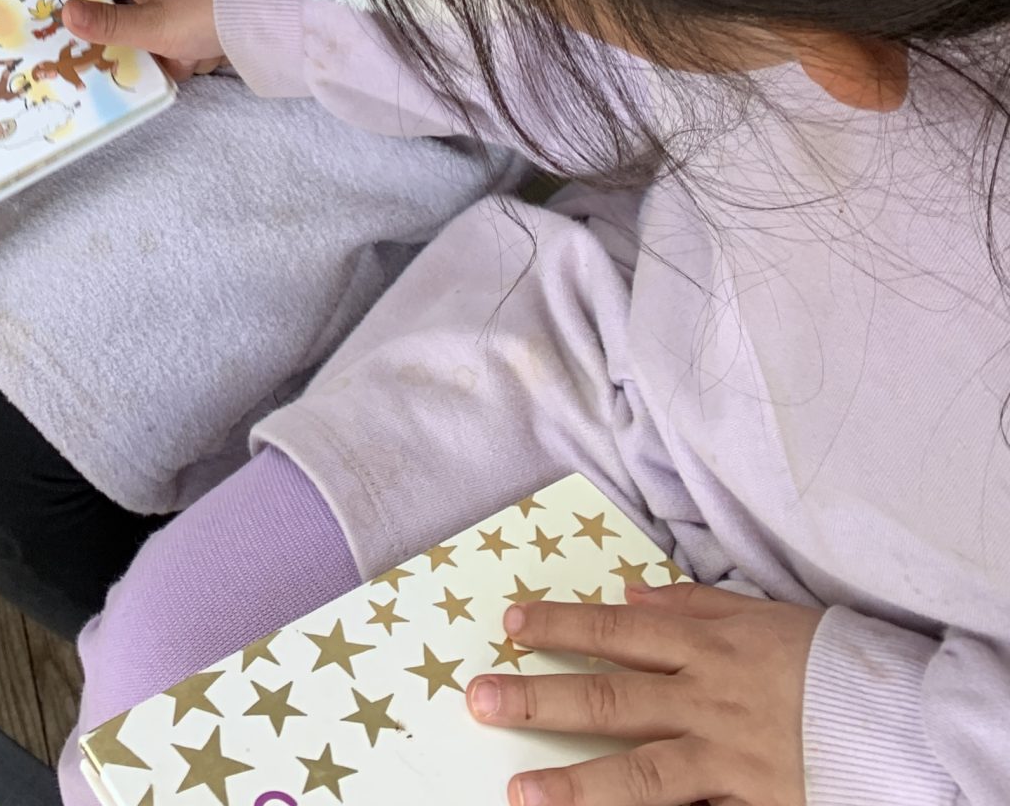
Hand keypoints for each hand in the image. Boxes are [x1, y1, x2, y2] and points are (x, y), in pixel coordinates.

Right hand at [61, 0, 225, 77]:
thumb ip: (109, 24)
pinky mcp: (202, 21)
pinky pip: (185, 42)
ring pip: (156, 31)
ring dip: (166, 52)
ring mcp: (182, 2)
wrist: (267, 16)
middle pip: (124, 9)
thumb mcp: (152, 25)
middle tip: (115, 55)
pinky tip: (205, 59)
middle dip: (124, 37)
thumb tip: (62, 12)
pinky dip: (193, 54)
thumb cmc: (204, 13)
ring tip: (181, 59)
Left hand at [465, 582, 820, 805]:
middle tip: (479, 701)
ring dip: (576, 784)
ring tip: (521, 794)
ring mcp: (730, 758)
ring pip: (641, 772)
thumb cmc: (830, 663)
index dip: (561, 629)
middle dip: (540, 699)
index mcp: (710, 646)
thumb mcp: (764, 615)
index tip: (511, 628)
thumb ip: (694, 608)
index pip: (618, 633)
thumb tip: (631, 598)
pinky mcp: (754, 805)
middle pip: (612, 697)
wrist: (903, 720)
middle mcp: (709, 700)